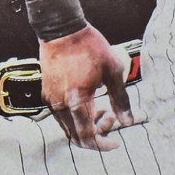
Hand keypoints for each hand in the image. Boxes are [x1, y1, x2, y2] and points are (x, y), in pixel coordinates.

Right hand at [38, 24, 134, 150]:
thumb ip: (120, 100)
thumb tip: (127, 121)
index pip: (87, 137)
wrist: (62, 29)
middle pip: (76, 136)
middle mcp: (60, 104)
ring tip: (102, 108)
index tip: (116, 142)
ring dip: (86, 125)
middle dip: (96, 135)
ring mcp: (51, 99)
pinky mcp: (47, 92)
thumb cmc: (89, 47)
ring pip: (68, 127)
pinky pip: (61, 115)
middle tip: (112, 119)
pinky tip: (89, 101)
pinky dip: (75, 116)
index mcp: (77, 100)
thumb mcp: (113, 72)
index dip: (103, 144)